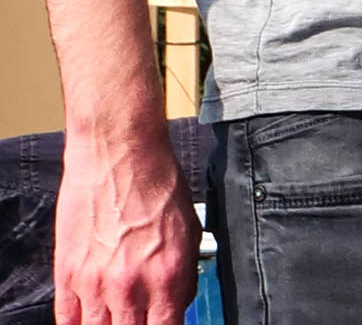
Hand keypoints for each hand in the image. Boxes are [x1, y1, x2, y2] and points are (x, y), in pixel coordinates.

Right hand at [53, 118, 193, 324]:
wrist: (119, 156)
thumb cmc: (158, 186)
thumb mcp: (190, 232)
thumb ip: (184, 276)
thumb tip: (178, 304)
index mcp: (168, 276)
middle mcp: (131, 286)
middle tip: (139, 319)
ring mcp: (95, 283)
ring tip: (116, 317)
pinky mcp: (67, 274)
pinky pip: (67, 319)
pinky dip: (78, 324)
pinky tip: (90, 319)